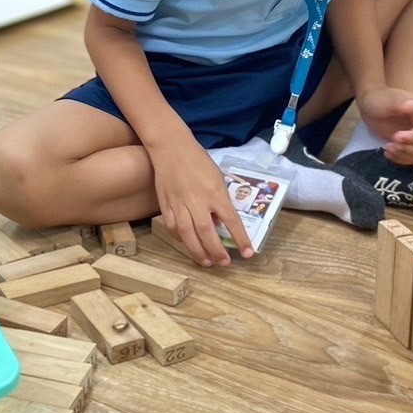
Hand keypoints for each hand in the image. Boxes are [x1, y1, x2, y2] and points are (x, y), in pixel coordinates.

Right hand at [149, 139, 252, 266]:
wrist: (171, 148)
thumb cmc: (198, 161)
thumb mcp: (217, 178)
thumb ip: (220, 200)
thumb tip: (219, 223)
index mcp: (215, 193)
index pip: (232, 221)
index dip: (240, 239)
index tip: (247, 253)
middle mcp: (198, 201)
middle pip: (207, 233)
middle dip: (217, 251)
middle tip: (224, 263)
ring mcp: (179, 204)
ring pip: (188, 235)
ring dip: (198, 251)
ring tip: (206, 262)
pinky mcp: (165, 205)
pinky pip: (172, 227)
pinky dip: (180, 239)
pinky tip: (188, 244)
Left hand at [359, 87, 412, 165]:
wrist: (371, 105)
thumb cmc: (378, 100)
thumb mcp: (385, 101)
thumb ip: (398, 103)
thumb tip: (411, 105)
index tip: (396, 137)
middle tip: (392, 146)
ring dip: (407, 156)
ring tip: (388, 149)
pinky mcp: (411, 144)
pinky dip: (402, 159)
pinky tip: (387, 153)